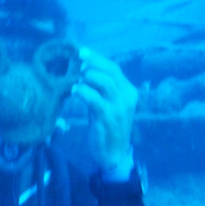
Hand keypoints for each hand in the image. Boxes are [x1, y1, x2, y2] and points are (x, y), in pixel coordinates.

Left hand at [72, 48, 137, 170]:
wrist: (113, 153)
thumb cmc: (107, 125)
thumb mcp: (107, 103)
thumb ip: (100, 88)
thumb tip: (84, 68)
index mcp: (129, 92)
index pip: (114, 69)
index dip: (98, 59)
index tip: (82, 52)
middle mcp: (127, 98)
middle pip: (111, 72)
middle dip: (93, 64)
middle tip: (79, 64)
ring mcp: (119, 109)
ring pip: (105, 83)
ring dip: (88, 78)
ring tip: (76, 81)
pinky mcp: (108, 119)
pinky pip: (95, 100)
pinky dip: (83, 93)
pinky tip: (75, 92)